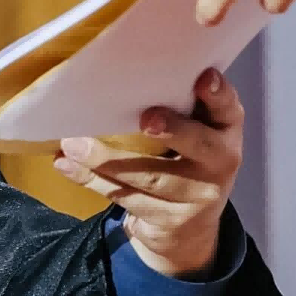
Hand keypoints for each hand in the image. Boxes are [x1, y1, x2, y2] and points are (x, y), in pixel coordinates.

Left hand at [55, 66, 244, 277]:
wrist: (190, 226)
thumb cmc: (185, 156)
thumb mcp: (195, 128)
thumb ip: (178, 103)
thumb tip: (123, 68)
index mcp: (226, 128)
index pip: (228, 107)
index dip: (217, 94)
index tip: (203, 79)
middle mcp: (219, 162)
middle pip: (197, 145)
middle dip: (172, 130)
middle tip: (145, 118)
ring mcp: (196, 196)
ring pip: (151, 177)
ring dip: (107, 161)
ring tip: (74, 144)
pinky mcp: (168, 220)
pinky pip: (126, 197)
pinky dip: (92, 180)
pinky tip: (68, 166)